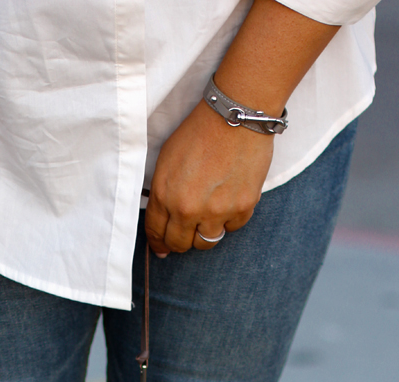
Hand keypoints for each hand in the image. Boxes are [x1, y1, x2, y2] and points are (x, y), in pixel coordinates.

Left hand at [145, 100, 273, 256]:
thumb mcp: (167, 161)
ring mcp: (216, 212)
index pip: (156, 232)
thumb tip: (163, 223)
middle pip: (180, 244)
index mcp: (165, 195)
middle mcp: (188, 209)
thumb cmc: (200, 132)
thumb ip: (162, 194)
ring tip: (208, 214)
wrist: (236, 115)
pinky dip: (229, 219)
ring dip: (204, 233)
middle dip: (180, 241)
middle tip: (186, 233)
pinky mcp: (241, 208)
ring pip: (206, 243)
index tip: (162, 248)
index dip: (158, 242)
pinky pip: (232, 228)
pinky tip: (228, 200)